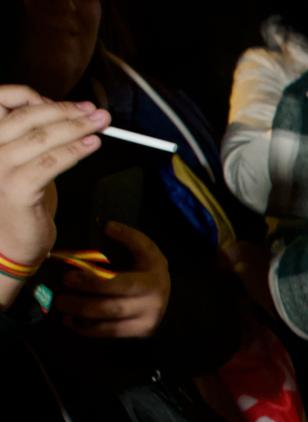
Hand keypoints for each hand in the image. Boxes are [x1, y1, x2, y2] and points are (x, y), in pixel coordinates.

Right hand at [0, 86, 108, 270]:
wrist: (10, 242)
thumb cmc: (20, 198)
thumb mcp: (23, 158)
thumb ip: (34, 133)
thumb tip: (64, 111)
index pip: (1, 99)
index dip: (35, 96)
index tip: (71, 104)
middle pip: (27, 116)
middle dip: (67, 110)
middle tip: (96, 112)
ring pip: (41, 137)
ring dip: (76, 127)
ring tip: (100, 124)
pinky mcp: (17, 189)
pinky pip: (50, 163)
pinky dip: (75, 151)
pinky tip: (92, 145)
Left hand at [55, 221, 170, 337]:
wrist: (168, 295)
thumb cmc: (150, 269)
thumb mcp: (147, 250)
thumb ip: (129, 237)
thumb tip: (106, 226)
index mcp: (152, 282)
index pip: (120, 284)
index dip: (92, 283)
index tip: (68, 277)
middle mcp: (152, 305)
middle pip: (111, 307)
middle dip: (82, 303)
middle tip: (59, 297)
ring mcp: (146, 322)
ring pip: (108, 324)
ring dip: (81, 317)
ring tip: (61, 307)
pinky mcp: (138, 333)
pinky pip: (109, 333)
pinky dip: (87, 329)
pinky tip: (71, 321)